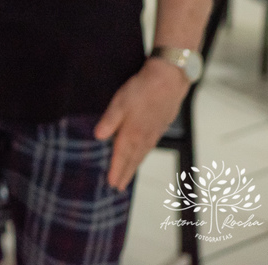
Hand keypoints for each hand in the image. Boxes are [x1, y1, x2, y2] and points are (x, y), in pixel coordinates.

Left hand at [94, 58, 190, 189]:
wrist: (169, 80)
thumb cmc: (143, 89)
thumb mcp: (120, 102)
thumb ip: (109, 120)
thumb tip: (98, 137)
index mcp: (132, 133)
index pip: (121, 156)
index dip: (116, 170)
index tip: (112, 184)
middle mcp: (144, 137)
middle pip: (133, 160)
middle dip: (125, 173)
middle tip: (119, 187)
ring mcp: (154, 133)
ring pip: (142, 154)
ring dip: (134, 166)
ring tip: (128, 175)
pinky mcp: (160, 126)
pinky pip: (149, 147)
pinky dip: (143, 155)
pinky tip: (141, 154)